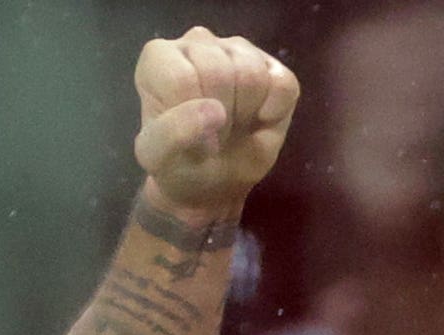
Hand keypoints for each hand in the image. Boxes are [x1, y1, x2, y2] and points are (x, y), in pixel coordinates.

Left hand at [135, 28, 299, 215]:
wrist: (212, 182)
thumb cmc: (180, 162)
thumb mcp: (159, 157)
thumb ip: (172, 133)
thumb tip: (215, 111)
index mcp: (159, 58)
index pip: (182, 79)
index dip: (192, 117)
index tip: (190, 134)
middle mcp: (197, 43)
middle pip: (220, 71)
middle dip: (221, 115)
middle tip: (214, 132)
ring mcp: (237, 49)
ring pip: (253, 73)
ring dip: (247, 113)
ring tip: (233, 124)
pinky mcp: (271, 66)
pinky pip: (284, 83)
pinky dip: (277, 110)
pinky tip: (260, 118)